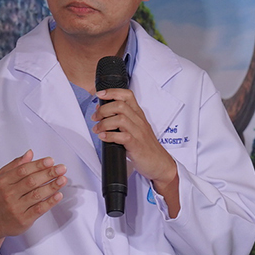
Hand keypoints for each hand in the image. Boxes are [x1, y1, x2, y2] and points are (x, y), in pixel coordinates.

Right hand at [0, 150, 65, 254]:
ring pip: (37, 195)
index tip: (51, 161)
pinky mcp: (23, 219)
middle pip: (31, 181)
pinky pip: (39, 209)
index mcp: (3, 182)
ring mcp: (16, 208)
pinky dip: (50, 202)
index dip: (38, 164)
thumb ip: (16, 165)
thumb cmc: (1, 198)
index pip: (23, 170)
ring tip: (63, 179)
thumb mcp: (2, 178)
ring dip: (52, 186)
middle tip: (61, 168)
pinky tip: (58, 195)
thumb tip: (30, 153)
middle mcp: (9, 194)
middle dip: (48, 173)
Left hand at [93, 88, 179, 215]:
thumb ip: (120, 117)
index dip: (112, 92)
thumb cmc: (146, 146)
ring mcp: (138, 132)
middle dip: (103, 110)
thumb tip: (102, 108)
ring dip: (104, 123)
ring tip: (98, 129)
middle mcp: (139, 121)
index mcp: (138, 115)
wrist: (159, 163)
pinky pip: (122, 136)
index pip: (127, 95)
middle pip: (120, 105)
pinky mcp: (136, 145)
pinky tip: (104, 137)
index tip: (100, 94)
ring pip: (120, 119)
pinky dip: (110, 136)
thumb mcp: (134, 128)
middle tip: (95, 118)